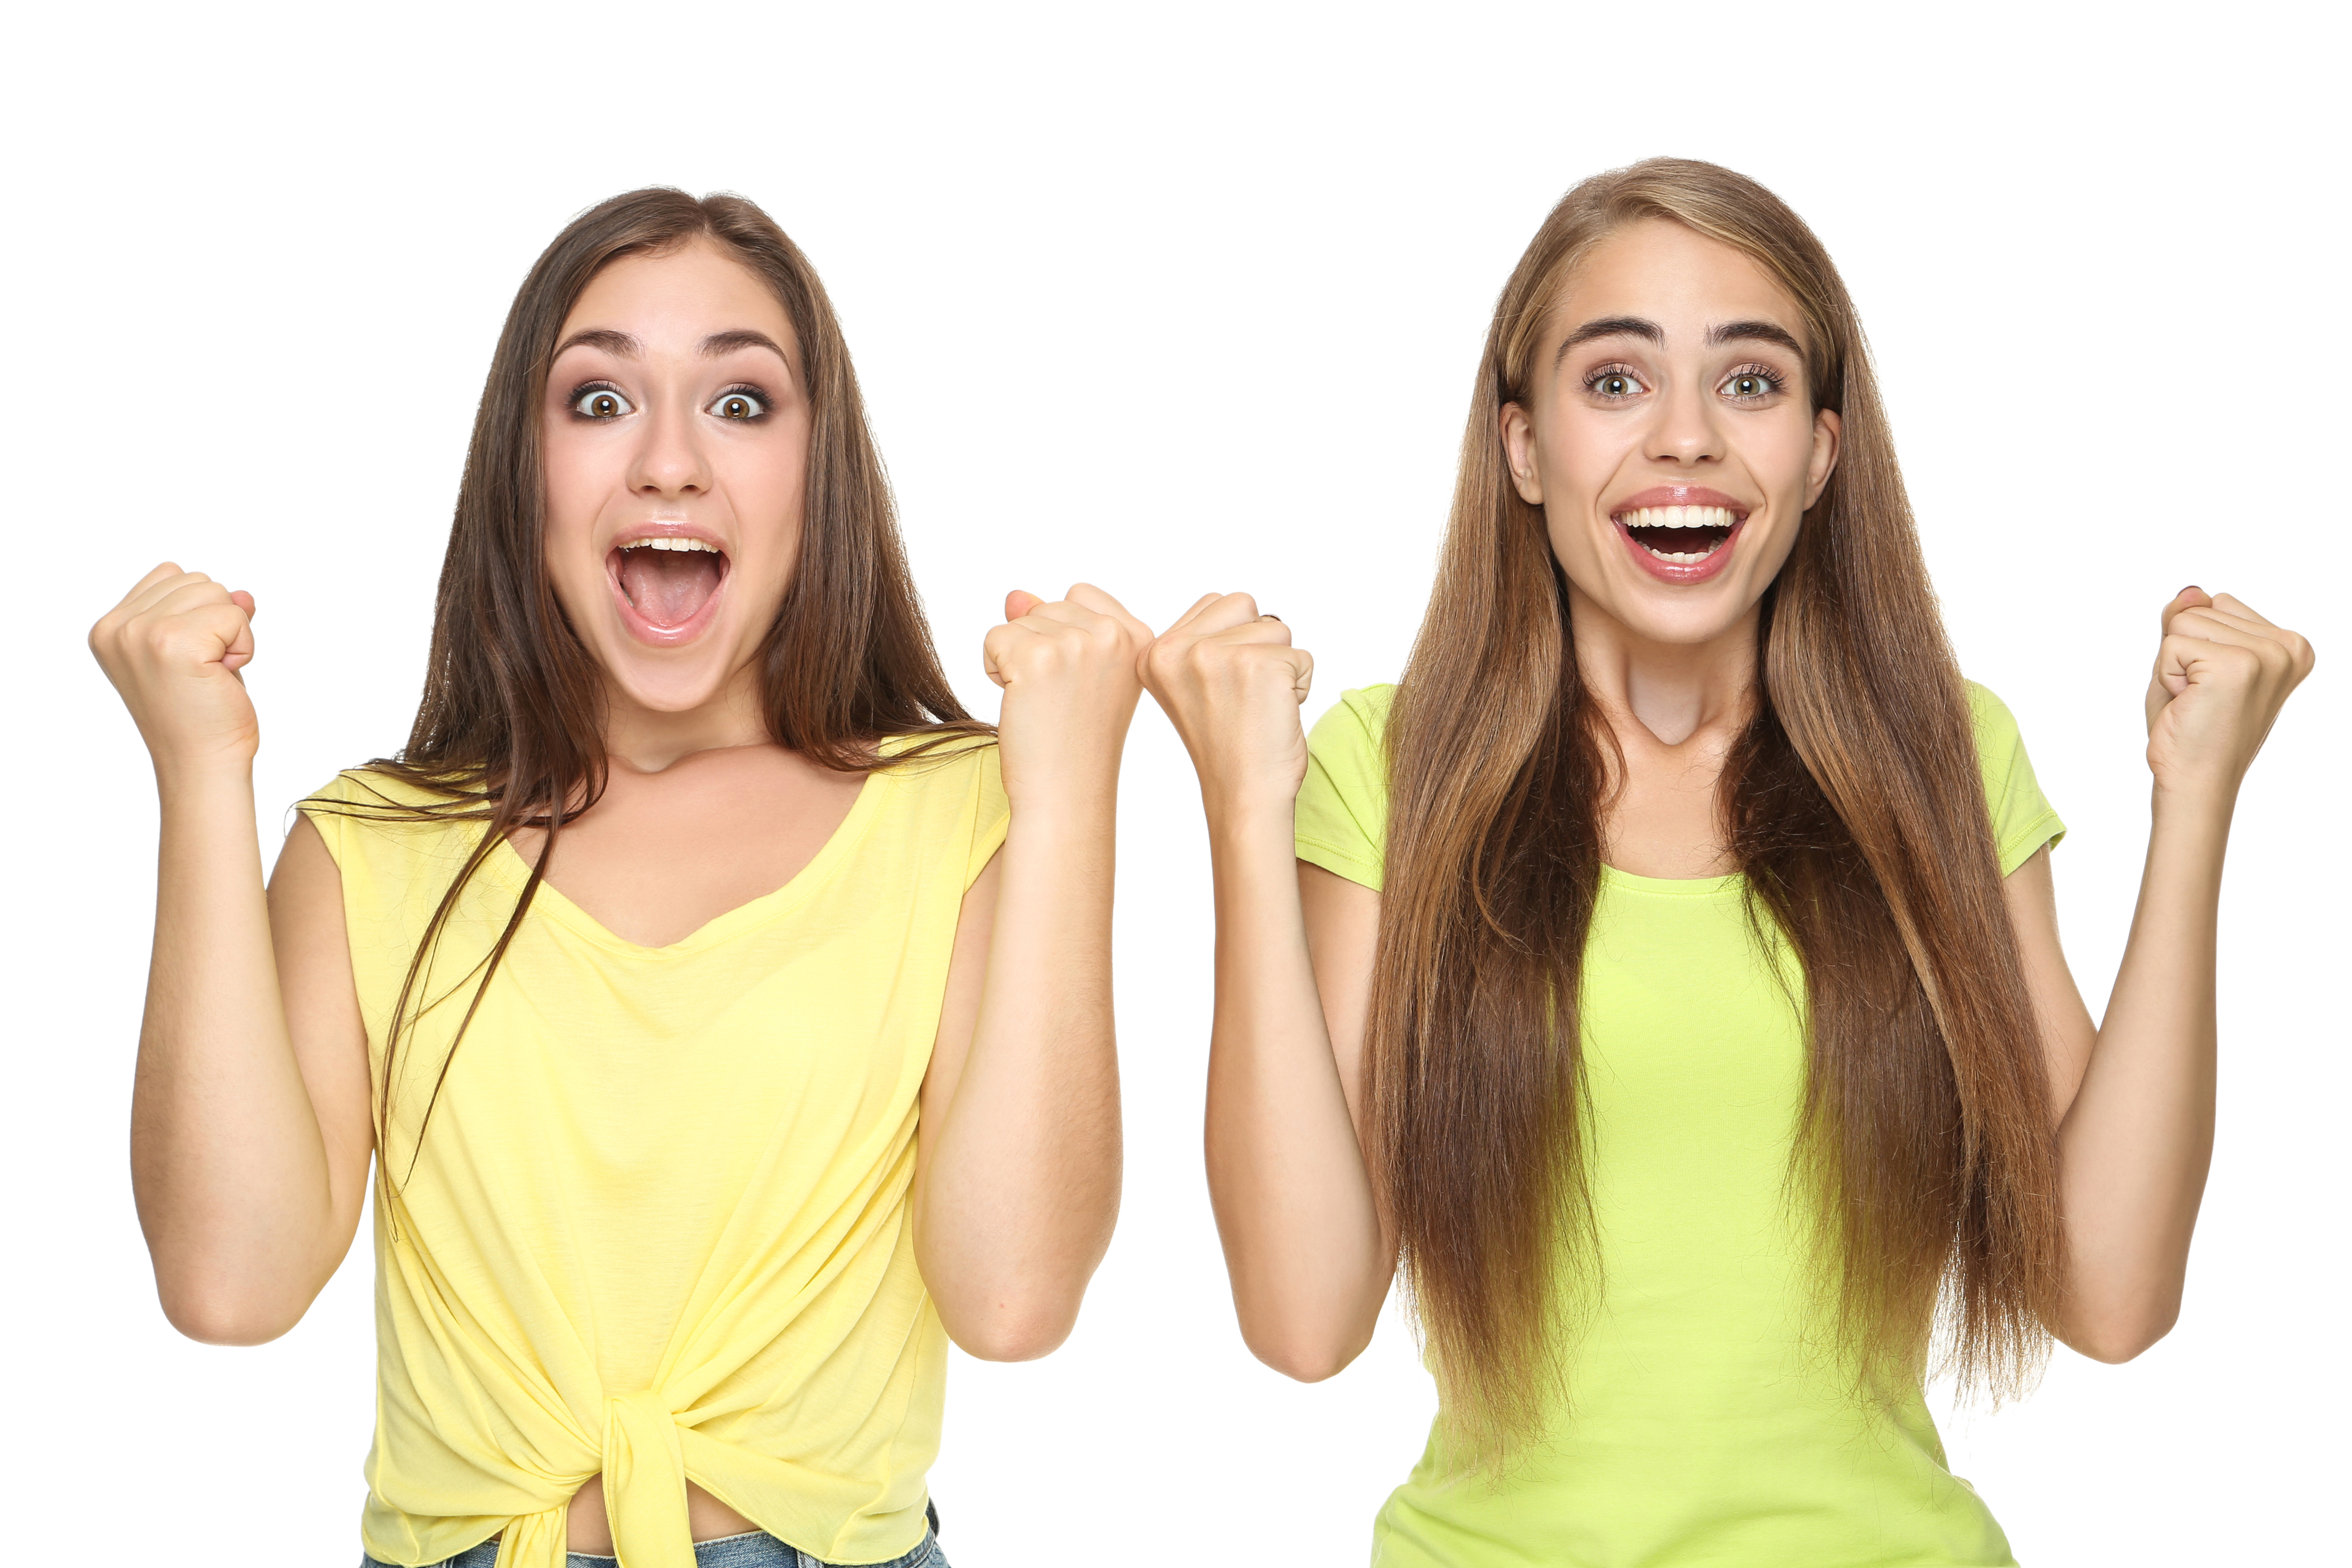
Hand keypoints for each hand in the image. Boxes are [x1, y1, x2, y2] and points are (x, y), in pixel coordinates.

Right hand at [90, 562, 261, 777]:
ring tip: (211, 673)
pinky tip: (223, 676)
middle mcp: (118, 627)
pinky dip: (243, 645)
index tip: (190, 658)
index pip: (171, 575)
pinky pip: (235, 615)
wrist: (202, 763)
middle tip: (203, 671)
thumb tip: (243, 595)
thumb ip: (209, 614)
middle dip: (217, 622)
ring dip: (231, 633)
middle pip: (197, 580)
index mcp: (110, 627)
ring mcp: (141, 633)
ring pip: (217, 592)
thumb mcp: (198, 652)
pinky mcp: (174, 643)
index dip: (198, 614)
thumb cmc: (201, 715)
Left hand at [983, 583, 1153, 806]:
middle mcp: (1115, 634)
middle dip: (1037, 646)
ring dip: (1015, 659)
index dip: (1063, 634)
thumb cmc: (1074, 741)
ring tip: (1042, 703)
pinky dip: (994, 669)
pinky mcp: (1037, 657)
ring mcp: (1078, 644)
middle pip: (1046, 607)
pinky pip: (994, 638)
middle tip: (1058, 699)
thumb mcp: (1079, 673)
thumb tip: (1015, 595)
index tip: (1077, 682)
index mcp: (1138, 636)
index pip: (1079, 595)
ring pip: (1018, 622)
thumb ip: (1056, 624)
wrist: (1066, 792)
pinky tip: (1020, 703)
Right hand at [1139, 592, 1314, 813]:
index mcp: (1153, 653)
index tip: (1223, 691)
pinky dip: (1300, 686)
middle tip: (1244, 697)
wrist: (1243, 798)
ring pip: (1277, 629)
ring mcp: (1215, 657)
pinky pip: (1302, 657)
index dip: (1234, 644)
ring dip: (1281, 666)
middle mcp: (1176, 650)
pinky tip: (1275, 717)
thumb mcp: (1192, 686)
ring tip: (1258, 707)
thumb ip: (1201, 642)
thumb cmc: (1228, 747)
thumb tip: (1244, 607)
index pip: (1216, 604)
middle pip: (1245, 605)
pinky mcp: (1259, 667)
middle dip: (1258, 646)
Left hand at [2144, 587, 2313, 803]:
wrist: (2196, 782)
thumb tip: (2190, 589)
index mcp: (2289, 645)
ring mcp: (2268, 655)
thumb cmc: (2193, 731)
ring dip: (2174, 665)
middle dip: (2183, 654)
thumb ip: (2190, 622)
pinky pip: (2171, 643)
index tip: (2211, 685)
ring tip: (2196, 700)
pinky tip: (2189, 704)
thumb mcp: (2189, 664)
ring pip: (2183, 621)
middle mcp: (2288, 647)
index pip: (2217, 605)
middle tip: (2199, 698)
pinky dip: (2166, 675)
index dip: (2196, 645)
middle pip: (2201, 609)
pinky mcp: (2238, 665)